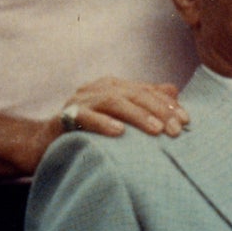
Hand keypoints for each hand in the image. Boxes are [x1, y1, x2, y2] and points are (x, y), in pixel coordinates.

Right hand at [56, 78, 188, 139]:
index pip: (145, 90)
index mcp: (112, 86)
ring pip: (113, 101)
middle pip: (133, 94)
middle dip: (158, 111)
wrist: (45, 144)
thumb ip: (144, 102)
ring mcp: (80, 100)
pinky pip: (85, 117)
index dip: (167, 104)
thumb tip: (174, 90)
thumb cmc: (87, 132)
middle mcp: (97, 88)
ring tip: (156, 130)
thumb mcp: (119, 117)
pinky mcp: (65, 116)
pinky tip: (119, 133)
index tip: (186, 121)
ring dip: (137, 115)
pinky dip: (103, 123)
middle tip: (176, 130)